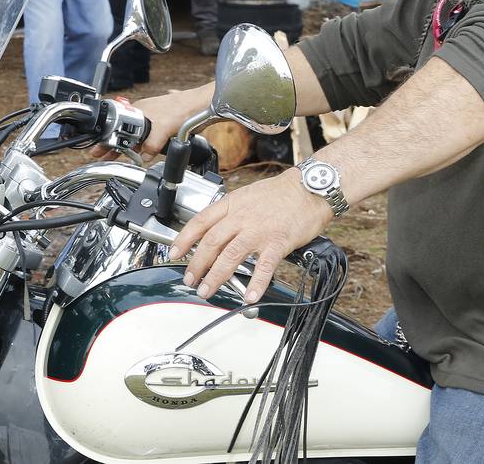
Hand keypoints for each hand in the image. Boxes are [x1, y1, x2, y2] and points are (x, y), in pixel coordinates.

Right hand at [95, 89, 209, 158]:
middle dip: (113, 144)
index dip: (108, 140)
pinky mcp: (163, 127)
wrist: (202, 105)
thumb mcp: (163, 128)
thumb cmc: (183, 107)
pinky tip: (140, 154)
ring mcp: (153, 121)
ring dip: (128, 147)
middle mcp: (143, 115)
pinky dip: (142, 147)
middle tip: (101, 155)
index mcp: (138, 110)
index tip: (99, 150)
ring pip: (135, 137)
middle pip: (124, 132)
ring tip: (117, 157)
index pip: (117, 127)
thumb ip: (151, 145)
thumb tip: (144, 156)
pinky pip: (148, 140)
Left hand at [169, 172, 333, 302]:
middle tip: (189, 279)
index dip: (184, 238)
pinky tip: (249, 296)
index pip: (201, 221)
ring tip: (206, 290)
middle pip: (211, 243)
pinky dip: (256, 283)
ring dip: (215, 276)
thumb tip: (216, 230)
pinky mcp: (278, 242)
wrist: (309, 188)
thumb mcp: (247, 195)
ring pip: (230, 256)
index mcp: (232, 204)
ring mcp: (259, 231)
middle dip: (196, 264)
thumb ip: (231, 213)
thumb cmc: (281, 193)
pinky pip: (264, 267)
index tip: (174, 252)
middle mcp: (242, 217)